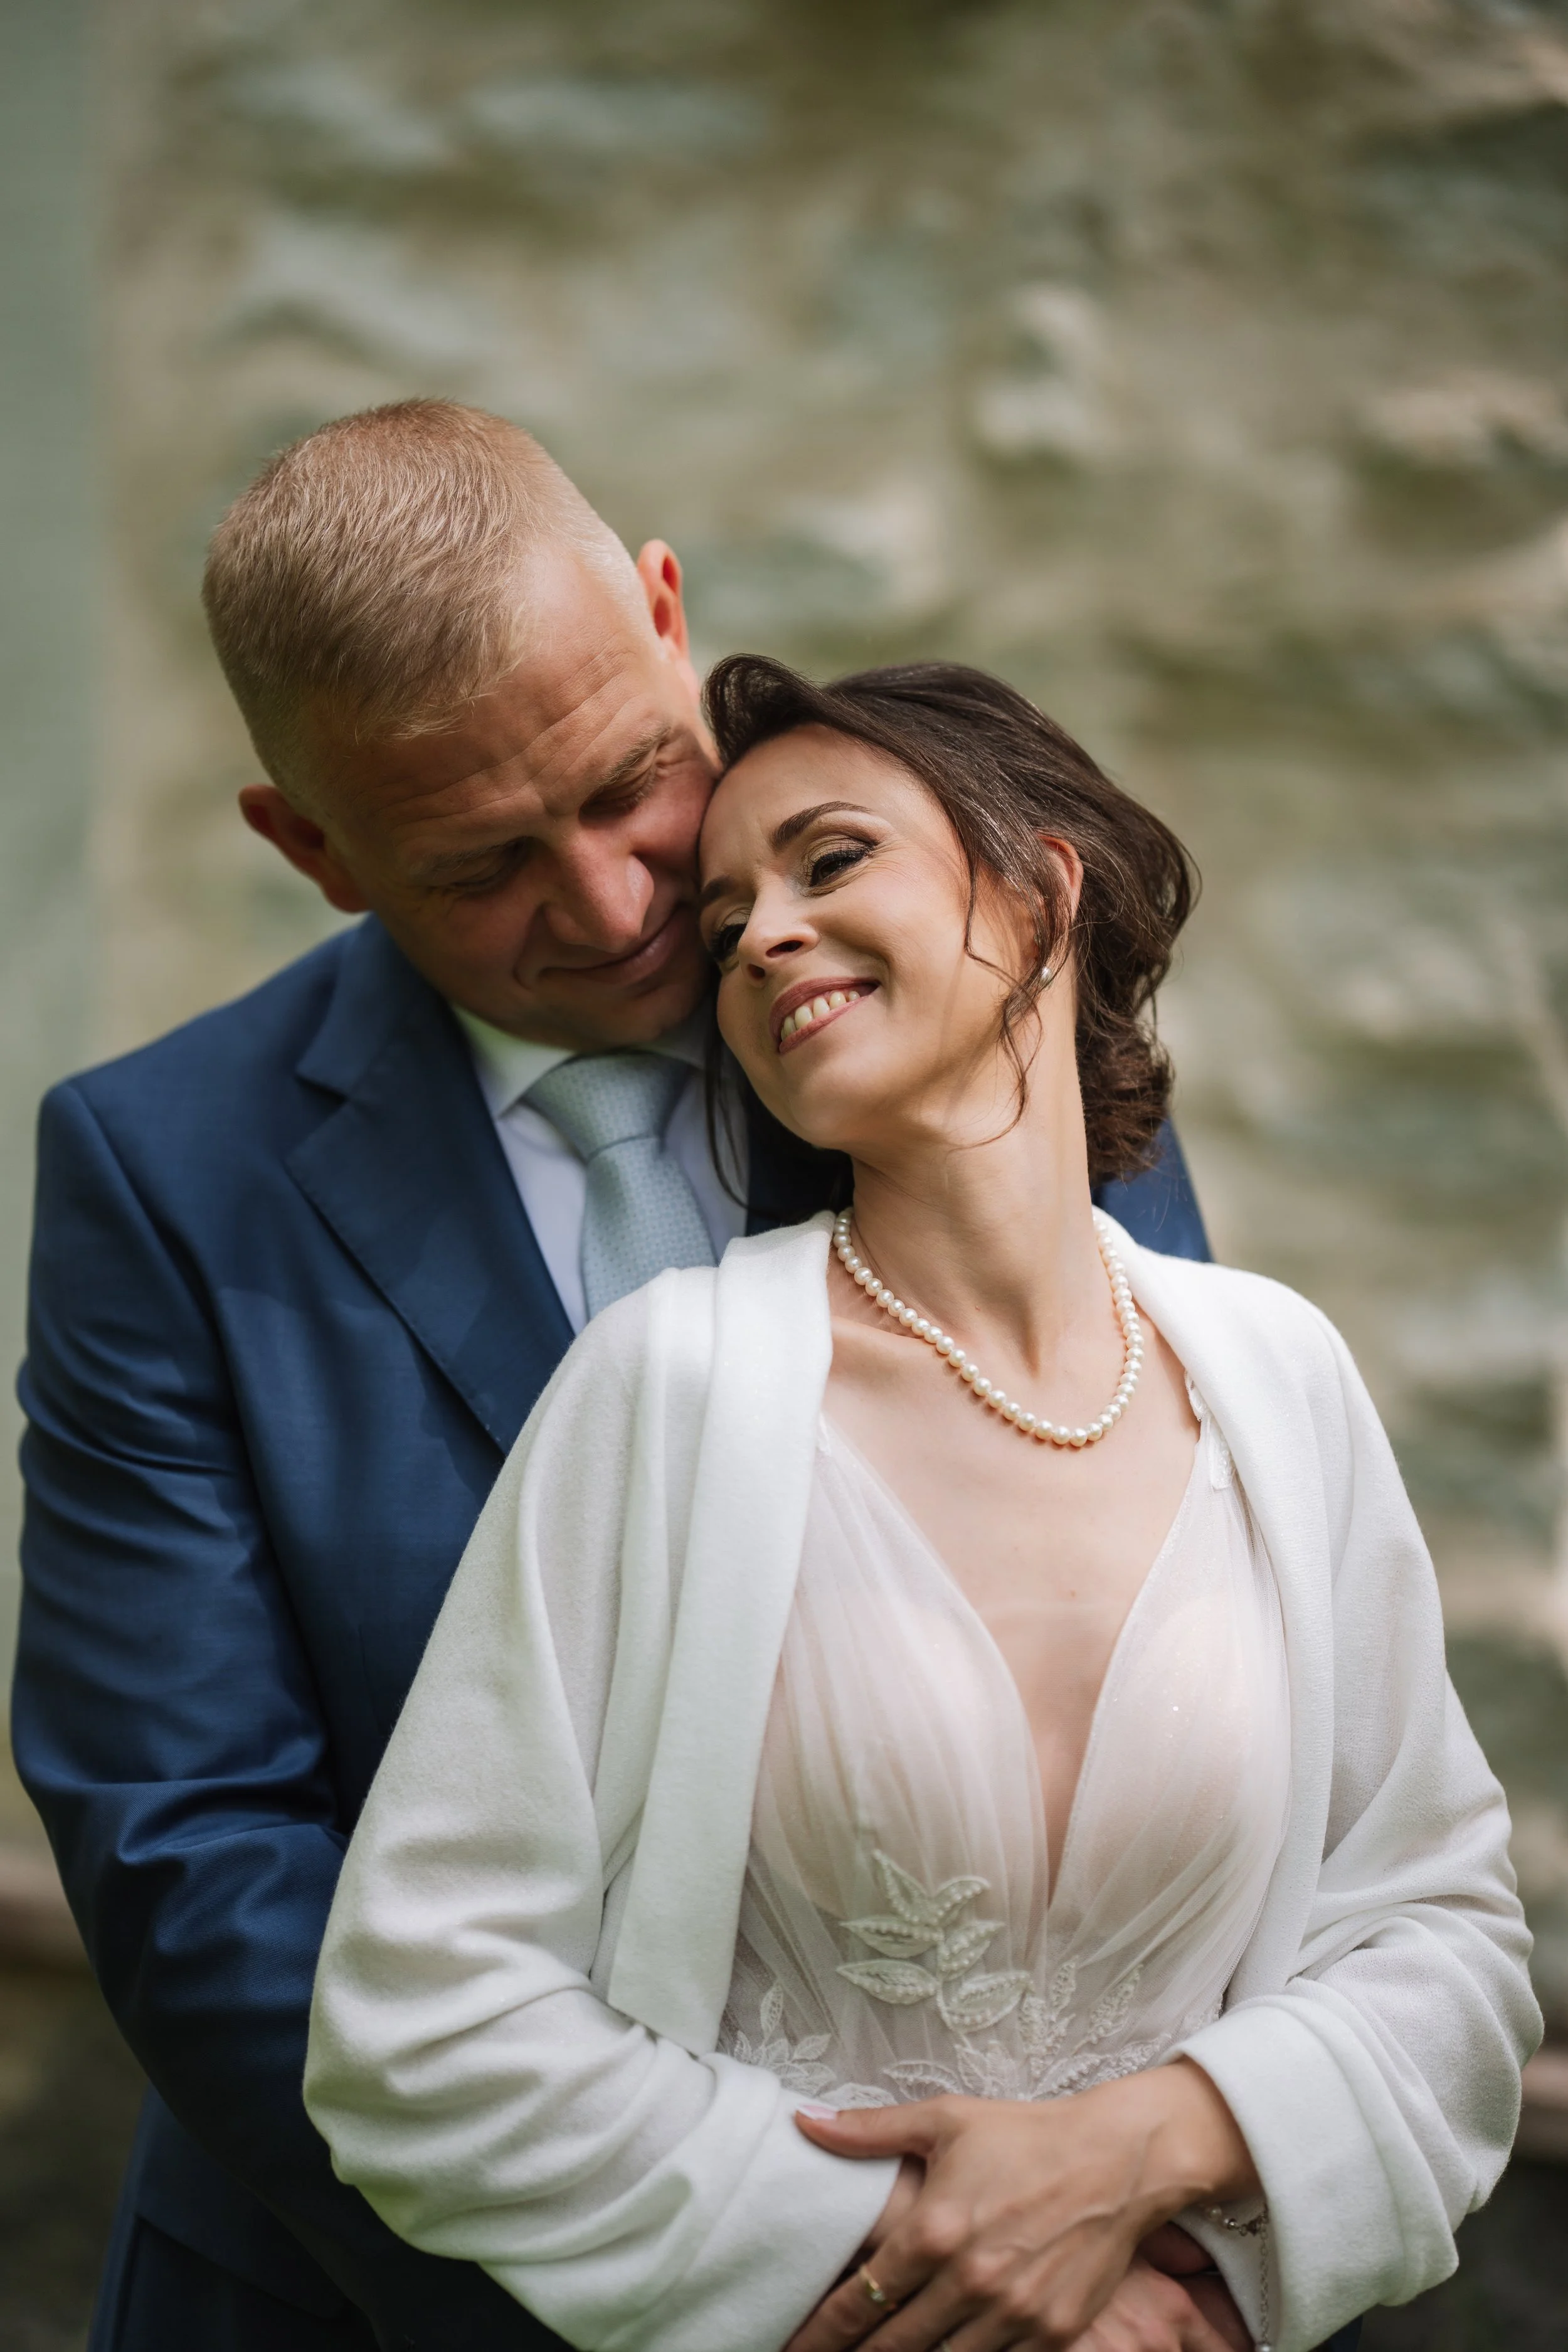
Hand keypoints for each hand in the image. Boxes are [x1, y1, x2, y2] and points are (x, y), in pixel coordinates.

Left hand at [786, 2062, 1257, 2351]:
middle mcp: (968, 2281)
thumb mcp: (944, 2120)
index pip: (859, 2300)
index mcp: (933, 2231)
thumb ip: (869, 2131)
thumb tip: (806, 2121)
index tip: (794, 2345)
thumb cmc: (1025, 2135)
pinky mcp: (1052, 2333)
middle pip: (893, 2346)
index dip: (821, 2332)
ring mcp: (1012, 2314)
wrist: (1117, 2159)